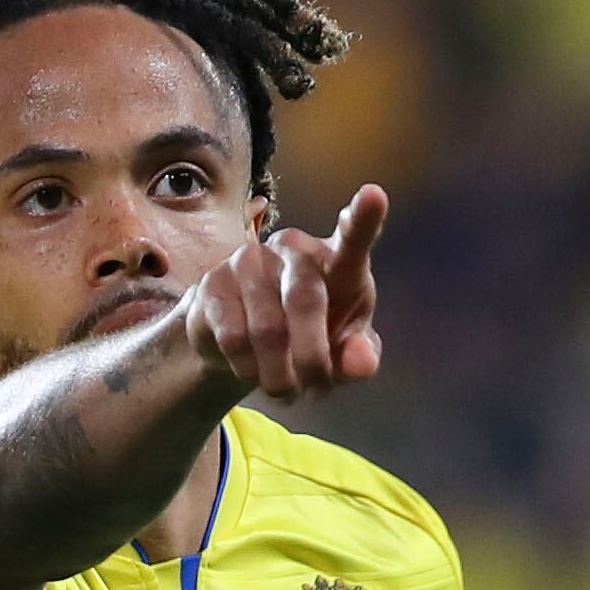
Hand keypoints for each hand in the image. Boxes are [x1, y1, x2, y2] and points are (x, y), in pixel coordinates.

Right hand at [189, 185, 386, 401]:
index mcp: (337, 261)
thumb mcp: (342, 355)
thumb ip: (358, 358)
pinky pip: (233, 337)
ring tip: (282, 389)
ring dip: (277, 375)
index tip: (374, 195)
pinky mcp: (215, 283)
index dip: (363, 219)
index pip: (353, 239)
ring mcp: (251, 261)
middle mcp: (294, 249)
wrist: (243, 342)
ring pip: (267, 329)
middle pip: (305, 301)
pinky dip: (247, 368)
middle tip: (314, 393)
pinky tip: (251, 371)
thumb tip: (362, 364)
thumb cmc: (309, 338)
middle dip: (311, 360)